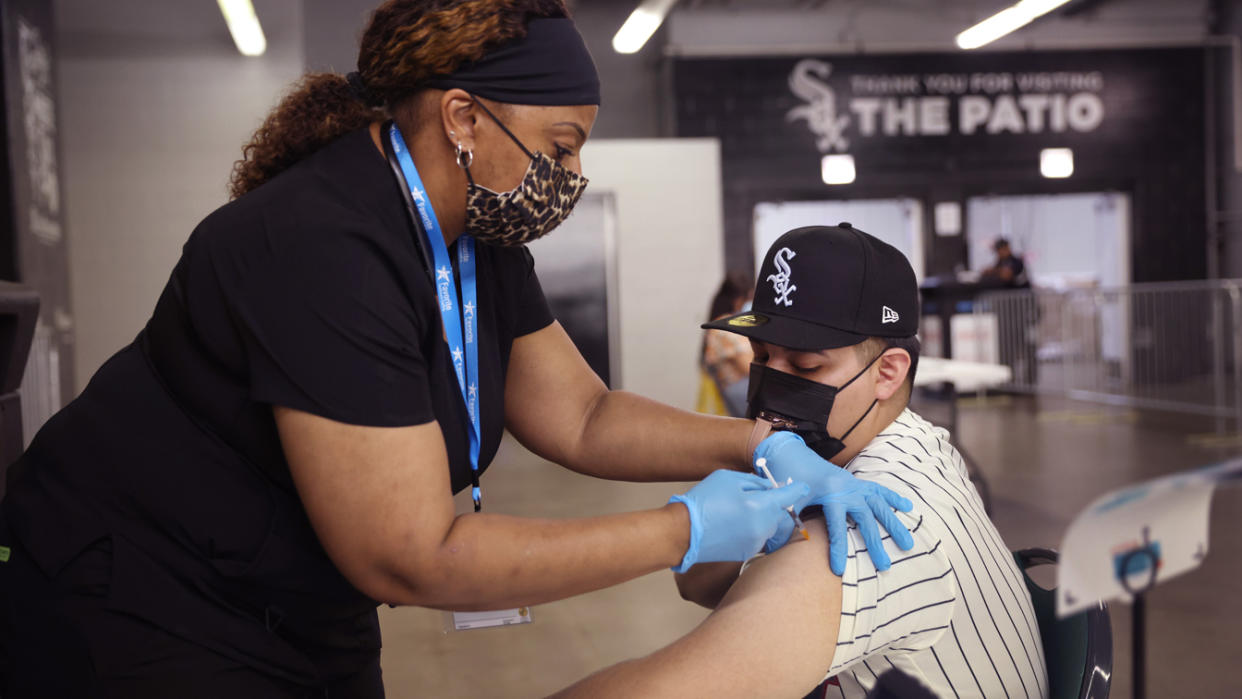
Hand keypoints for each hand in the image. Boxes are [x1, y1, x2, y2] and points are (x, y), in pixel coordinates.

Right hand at [669, 470, 810, 572]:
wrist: (683, 533)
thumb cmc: (703, 502)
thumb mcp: (729, 479)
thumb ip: (755, 482)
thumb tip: (771, 487)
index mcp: (760, 506)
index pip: (790, 496)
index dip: (797, 489)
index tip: (803, 486)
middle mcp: (763, 527)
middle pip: (779, 512)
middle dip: (772, 503)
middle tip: (753, 496)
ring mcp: (756, 542)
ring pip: (769, 526)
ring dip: (761, 517)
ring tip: (737, 511)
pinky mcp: (747, 553)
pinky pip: (758, 537)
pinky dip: (751, 530)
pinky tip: (732, 524)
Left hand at [755, 431, 913, 575]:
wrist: (791, 452)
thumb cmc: (788, 476)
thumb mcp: (788, 499)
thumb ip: (788, 521)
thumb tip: (778, 548)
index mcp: (830, 492)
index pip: (836, 526)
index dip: (838, 548)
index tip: (839, 570)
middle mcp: (847, 487)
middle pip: (865, 518)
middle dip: (875, 543)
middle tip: (885, 566)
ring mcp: (854, 483)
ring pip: (878, 505)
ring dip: (893, 524)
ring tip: (908, 543)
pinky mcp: (856, 481)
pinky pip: (878, 489)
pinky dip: (892, 497)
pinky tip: (908, 507)